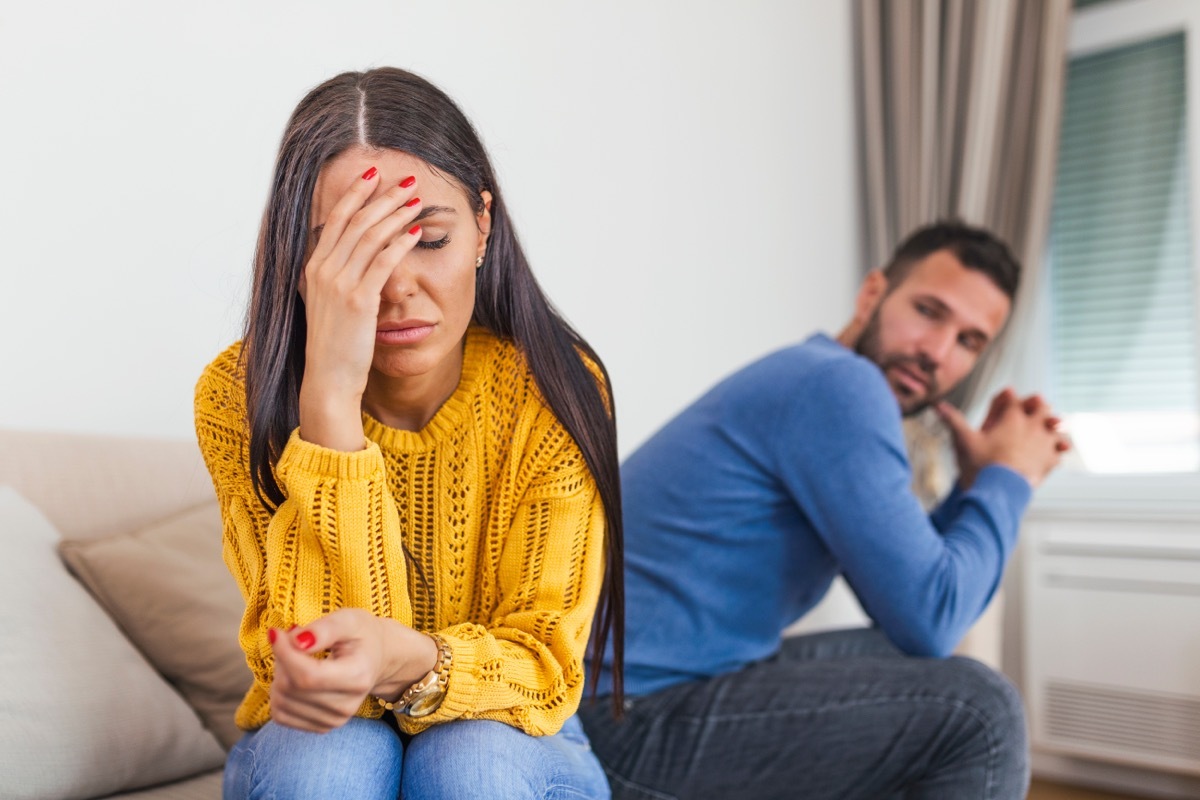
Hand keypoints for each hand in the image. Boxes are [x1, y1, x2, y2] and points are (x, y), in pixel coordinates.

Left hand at [267, 609, 435, 732]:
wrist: (378, 658)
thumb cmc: (362, 635)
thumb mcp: (349, 620)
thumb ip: (324, 629)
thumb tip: (297, 641)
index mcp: (357, 677)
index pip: (307, 676)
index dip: (284, 654)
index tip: (276, 633)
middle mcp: (347, 705)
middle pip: (291, 688)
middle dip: (282, 659)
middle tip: (292, 640)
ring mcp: (334, 719)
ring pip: (282, 702)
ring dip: (279, 675)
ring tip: (297, 657)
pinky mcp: (321, 727)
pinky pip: (281, 714)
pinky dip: (279, 694)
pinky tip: (294, 677)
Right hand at [298, 168, 424, 450]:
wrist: (328, 379)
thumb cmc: (334, 346)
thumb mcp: (328, 304)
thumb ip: (337, 279)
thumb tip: (351, 260)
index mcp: (313, 268)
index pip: (335, 219)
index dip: (355, 193)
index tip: (374, 174)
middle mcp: (322, 271)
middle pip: (355, 220)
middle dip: (382, 195)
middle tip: (406, 178)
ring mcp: (339, 285)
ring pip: (370, 236)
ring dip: (395, 213)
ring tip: (415, 198)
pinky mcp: (359, 301)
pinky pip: (382, 263)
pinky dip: (400, 243)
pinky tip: (415, 231)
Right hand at [936, 388, 1069, 488]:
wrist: (1001, 491)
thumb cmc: (981, 465)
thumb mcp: (963, 441)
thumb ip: (952, 420)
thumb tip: (936, 405)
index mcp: (1012, 418)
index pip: (1014, 397)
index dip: (1009, 396)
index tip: (1006, 397)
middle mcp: (1032, 426)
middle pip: (1042, 406)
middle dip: (1036, 407)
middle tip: (1031, 410)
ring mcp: (1044, 442)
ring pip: (1056, 426)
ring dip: (1051, 427)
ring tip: (1046, 430)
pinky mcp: (1051, 460)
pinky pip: (1060, 450)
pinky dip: (1056, 449)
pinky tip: (1050, 453)